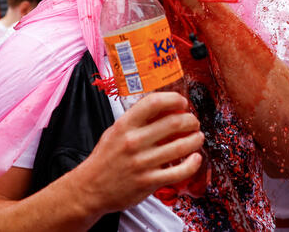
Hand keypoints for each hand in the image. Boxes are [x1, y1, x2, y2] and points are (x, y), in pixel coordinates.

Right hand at [75, 92, 202, 213]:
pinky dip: (193, 163)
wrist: (90, 189)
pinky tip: (196, 158)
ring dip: (195, 139)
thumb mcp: (115, 131)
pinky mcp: (149, 182)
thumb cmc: (105, 159)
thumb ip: (137, 120)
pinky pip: (180, 171)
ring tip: (198, 137)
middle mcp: (134, 142)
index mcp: (124, 125)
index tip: (181, 102)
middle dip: (190, 120)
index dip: (173, 99)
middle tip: (193, 122)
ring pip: (181, 146)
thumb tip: (165, 109)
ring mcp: (143, 163)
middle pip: (174, 122)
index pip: (154, 102)